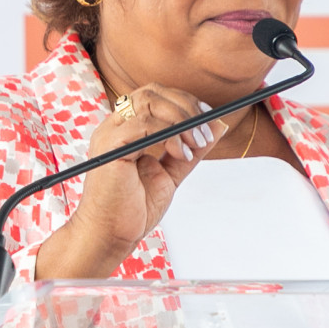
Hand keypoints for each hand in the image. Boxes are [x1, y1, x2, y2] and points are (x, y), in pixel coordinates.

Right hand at [34, 85, 231, 279]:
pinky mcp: (110, 147)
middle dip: (185, 106)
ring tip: (195, 144)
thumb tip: (218, 126)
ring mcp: (110, 134)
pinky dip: (170, 135)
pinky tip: (180, 154)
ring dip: (181, 120)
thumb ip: (191, 149)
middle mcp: (115, 126)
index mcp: (126, 129)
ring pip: (148, 102)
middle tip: (204, 131)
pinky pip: (144, 124)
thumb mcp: (171, 173)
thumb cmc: (133, 209)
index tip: (207, 116)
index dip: (183, 100)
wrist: (111, 236)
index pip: (154, 95)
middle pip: (151, 92)